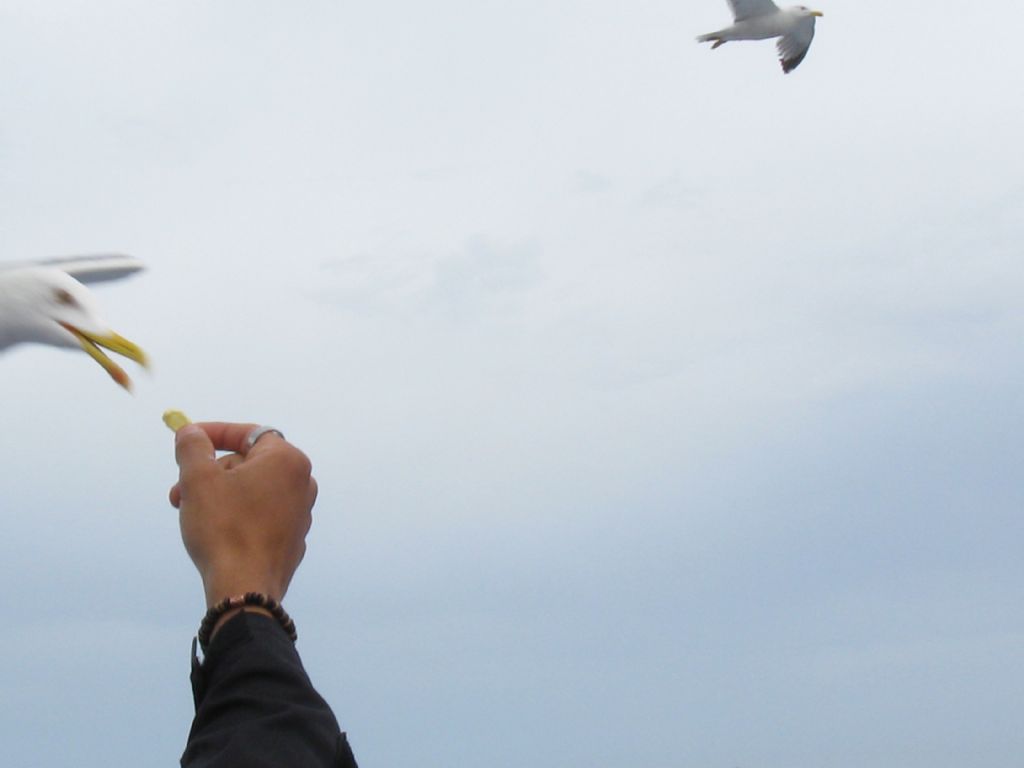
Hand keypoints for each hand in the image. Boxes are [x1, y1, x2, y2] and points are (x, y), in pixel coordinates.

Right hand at [170, 422, 317, 611]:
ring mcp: (301, 513)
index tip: (188, 438)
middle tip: (179, 491)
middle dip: (211, 473)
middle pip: (248, 464)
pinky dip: (235, 516)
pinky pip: (259, 516)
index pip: (249, 434)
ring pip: (251, 492)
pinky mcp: (292, 539)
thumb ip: (193, 447)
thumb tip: (191, 431)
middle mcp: (302, 483)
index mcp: (287, 460)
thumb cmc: (224, 529)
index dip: (214, 433)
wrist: (245, 588)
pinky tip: (213, 533)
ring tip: (188, 512)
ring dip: (217, 495)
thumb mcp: (198, 479)